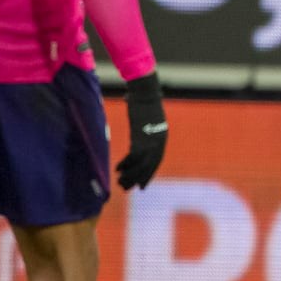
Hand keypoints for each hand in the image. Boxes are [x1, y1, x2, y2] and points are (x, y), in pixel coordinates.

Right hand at [118, 73, 167, 189]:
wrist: (145, 91)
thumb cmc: (145, 99)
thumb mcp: (146, 116)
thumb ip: (142, 124)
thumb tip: (133, 114)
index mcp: (162, 136)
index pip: (156, 161)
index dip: (148, 174)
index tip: (142, 185)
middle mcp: (159, 141)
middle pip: (149, 166)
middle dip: (139, 179)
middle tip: (127, 188)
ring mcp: (151, 140)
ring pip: (142, 164)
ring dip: (131, 175)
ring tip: (120, 183)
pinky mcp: (141, 137)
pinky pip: (133, 156)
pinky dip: (126, 164)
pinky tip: (118, 170)